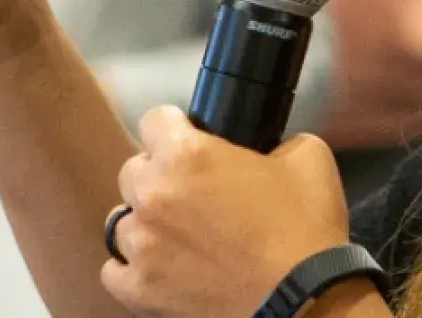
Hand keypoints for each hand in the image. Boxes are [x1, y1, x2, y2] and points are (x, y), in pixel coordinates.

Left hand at [102, 107, 352, 316]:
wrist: (306, 300)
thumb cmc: (305, 228)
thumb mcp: (307, 156)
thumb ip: (273, 140)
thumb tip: (265, 148)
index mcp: (186, 155)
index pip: (154, 120)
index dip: (178, 128)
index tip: (192, 140)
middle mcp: (153, 195)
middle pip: (133, 171)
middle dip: (160, 175)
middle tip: (194, 192)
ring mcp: (142, 247)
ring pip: (122, 221)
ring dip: (148, 222)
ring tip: (180, 233)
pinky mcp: (141, 290)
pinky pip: (114, 271)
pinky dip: (133, 267)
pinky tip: (160, 265)